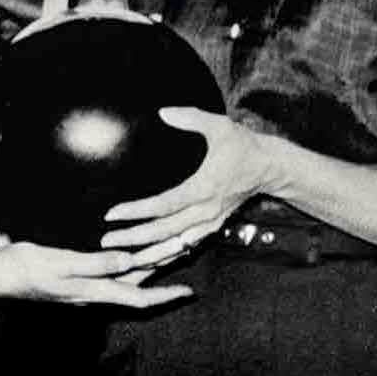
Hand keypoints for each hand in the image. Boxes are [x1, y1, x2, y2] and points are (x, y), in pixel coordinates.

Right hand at [0, 239, 191, 309]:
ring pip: (126, 278)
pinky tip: (131, 252)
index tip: (189, 291)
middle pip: (138, 286)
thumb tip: (129, 261)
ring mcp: (86, 287)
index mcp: (95, 291)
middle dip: (164, 272)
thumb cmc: (27, 268)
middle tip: (186, 252)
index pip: (139, 299)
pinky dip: (129, 263)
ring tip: (169, 250)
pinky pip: (111, 273)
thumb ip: (96, 264)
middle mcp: (95, 292)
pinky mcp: (78, 279)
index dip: (166, 296)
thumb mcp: (62, 263)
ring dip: (149, 266)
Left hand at [100, 109, 268, 262]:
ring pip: (175, 247)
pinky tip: (147, 263)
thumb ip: (191, 117)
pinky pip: (186, 248)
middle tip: (106, 241)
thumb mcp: (220, 126)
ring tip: (122, 261)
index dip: (137, 211)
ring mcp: (210, 223)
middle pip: (164, 231)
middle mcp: (206, 211)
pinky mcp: (212, 228)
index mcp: (204, 188)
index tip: (112, 214)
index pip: (164, 205)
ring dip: (148, 255)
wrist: (269, 168)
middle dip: (134, 239)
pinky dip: (166, 258)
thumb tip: (163, 112)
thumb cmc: (243, 146)